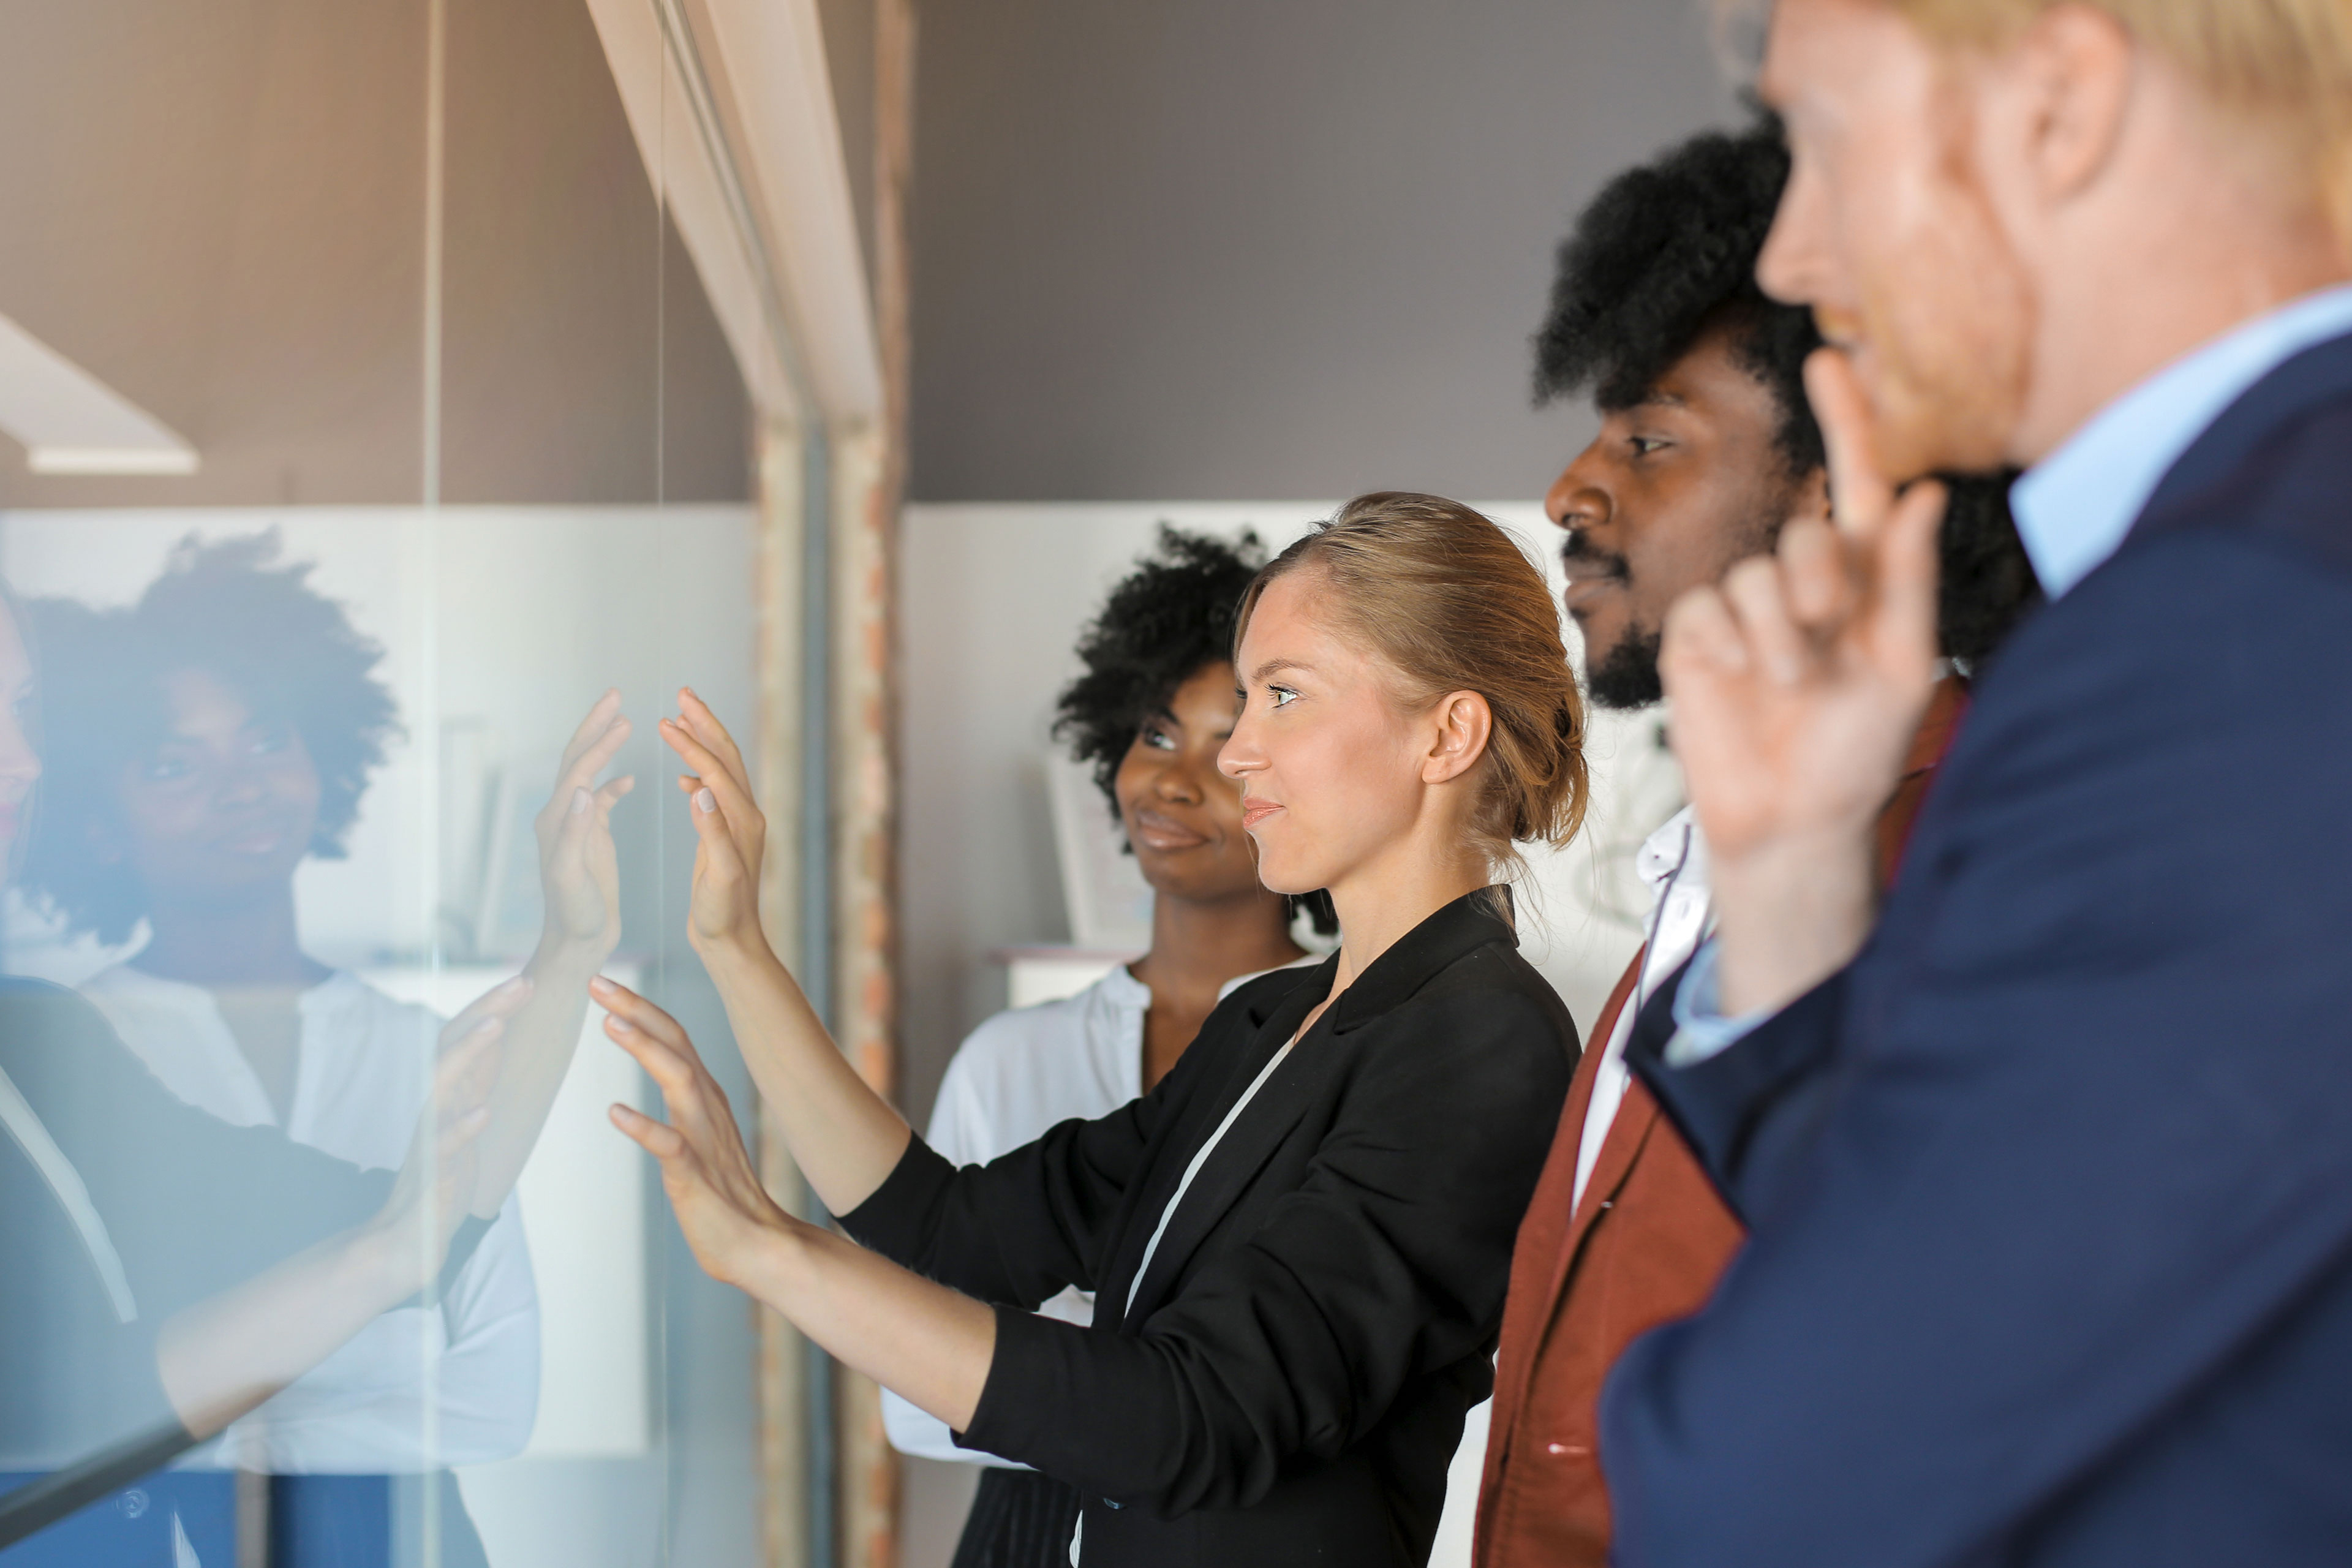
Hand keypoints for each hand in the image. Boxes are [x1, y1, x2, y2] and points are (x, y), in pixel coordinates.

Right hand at [372, 981, 522, 1284]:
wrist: (406, 1243)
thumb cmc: (442, 1174)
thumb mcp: (465, 1113)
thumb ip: (477, 1075)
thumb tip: (497, 1028)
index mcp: (448, 1094)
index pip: (467, 1039)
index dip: (494, 1007)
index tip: (527, 979)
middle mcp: (435, 1107)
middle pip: (454, 1047)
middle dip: (487, 1011)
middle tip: (521, 982)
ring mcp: (430, 1140)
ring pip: (443, 1086)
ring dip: (468, 1053)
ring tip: (495, 1027)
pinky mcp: (430, 1177)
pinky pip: (443, 1150)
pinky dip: (462, 1128)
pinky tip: (483, 1112)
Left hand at [535, 691, 633, 958]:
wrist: (576, 943)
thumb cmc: (573, 914)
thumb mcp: (572, 875)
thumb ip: (574, 831)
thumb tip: (583, 788)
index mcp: (556, 820)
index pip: (577, 768)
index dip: (600, 740)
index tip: (624, 715)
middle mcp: (561, 816)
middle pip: (576, 759)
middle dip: (595, 726)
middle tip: (614, 695)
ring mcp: (575, 826)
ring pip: (588, 774)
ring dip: (604, 747)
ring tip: (624, 722)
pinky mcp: (589, 839)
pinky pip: (600, 802)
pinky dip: (613, 784)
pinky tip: (630, 778)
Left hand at [597, 976, 802, 1289]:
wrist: (759, 1246)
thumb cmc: (721, 1194)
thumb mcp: (698, 1136)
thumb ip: (681, 1103)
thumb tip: (659, 1076)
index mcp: (704, 1097)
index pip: (673, 1039)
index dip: (640, 1008)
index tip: (605, 982)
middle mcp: (707, 1109)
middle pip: (676, 1045)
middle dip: (638, 1009)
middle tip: (598, 981)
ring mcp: (704, 1141)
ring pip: (679, 1082)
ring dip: (646, 1050)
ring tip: (611, 1025)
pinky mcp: (695, 1178)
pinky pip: (672, 1148)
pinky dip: (645, 1127)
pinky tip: (616, 1113)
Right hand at [658, 690, 769, 959]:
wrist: (731, 942)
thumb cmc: (722, 914)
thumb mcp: (717, 875)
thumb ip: (711, 832)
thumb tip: (701, 788)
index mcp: (742, 821)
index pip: (715, 769)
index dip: (690, 743)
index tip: (664, 720)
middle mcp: (745, 816)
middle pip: (727, 756)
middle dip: (705, 722)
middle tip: (683, 691)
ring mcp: (736, 825)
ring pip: (721, 769)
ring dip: (702, 741)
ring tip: (681, 717)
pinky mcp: (725, 836)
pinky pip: (714, 792)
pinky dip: (699, 774)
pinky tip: (684, 777)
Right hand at [1658, 349, 1943, 1011]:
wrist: (1788, 824)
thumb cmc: (1858, 755)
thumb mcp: (1904, 668)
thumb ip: (1909, 579)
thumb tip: (1928, 492)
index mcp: (1868, 587)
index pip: (1859, 488)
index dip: (1849, 423)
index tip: (1833, 356)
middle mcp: (1806, 588)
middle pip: (1806, 534)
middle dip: (1820, 584)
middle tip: (1828, 640)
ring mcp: (1747, 611)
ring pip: (1755, 576)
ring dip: (1779, 636)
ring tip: (1789, 688)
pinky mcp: (1696, 637)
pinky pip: (1709, 608)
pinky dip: (1732, 647)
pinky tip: (1743, 685)